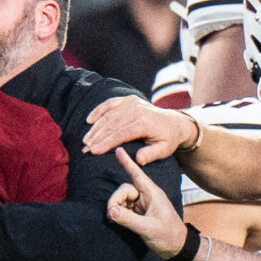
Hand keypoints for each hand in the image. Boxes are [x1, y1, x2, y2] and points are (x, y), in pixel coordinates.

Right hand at [83, 95, 198, 163]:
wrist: (175, 122)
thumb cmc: (168, 139)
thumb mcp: (164, 150)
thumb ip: (151, 155)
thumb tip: (138, 160)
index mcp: (144, 122)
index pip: (120, 133)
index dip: (105, 143)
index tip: (93, 151)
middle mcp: (136, 110)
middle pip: (111, 124)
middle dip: (96, 137)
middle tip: (84, 149)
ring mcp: (132, 103)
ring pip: (108, 115)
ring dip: (95, 128)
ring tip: (85, 141)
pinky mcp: (128, 100)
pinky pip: (110, 104)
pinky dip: (98, 111)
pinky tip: (89, 120)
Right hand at [105, 149, 189, 255]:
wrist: (177, 248)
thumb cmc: (168, 236)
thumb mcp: (148, 228)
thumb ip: (128, 219)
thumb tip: (111, 211)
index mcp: (152, 194)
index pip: (137, 175)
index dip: (127, 162)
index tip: (118, 149)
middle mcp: (146, 196)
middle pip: (124, 190)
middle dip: (116, 201)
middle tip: (113, 216)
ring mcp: (142, 205)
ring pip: (122, 199)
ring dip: (116, 209)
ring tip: (116, 221)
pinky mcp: (138, 213)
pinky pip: (123, 208)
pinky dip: (118, 214)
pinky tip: (118, 222)